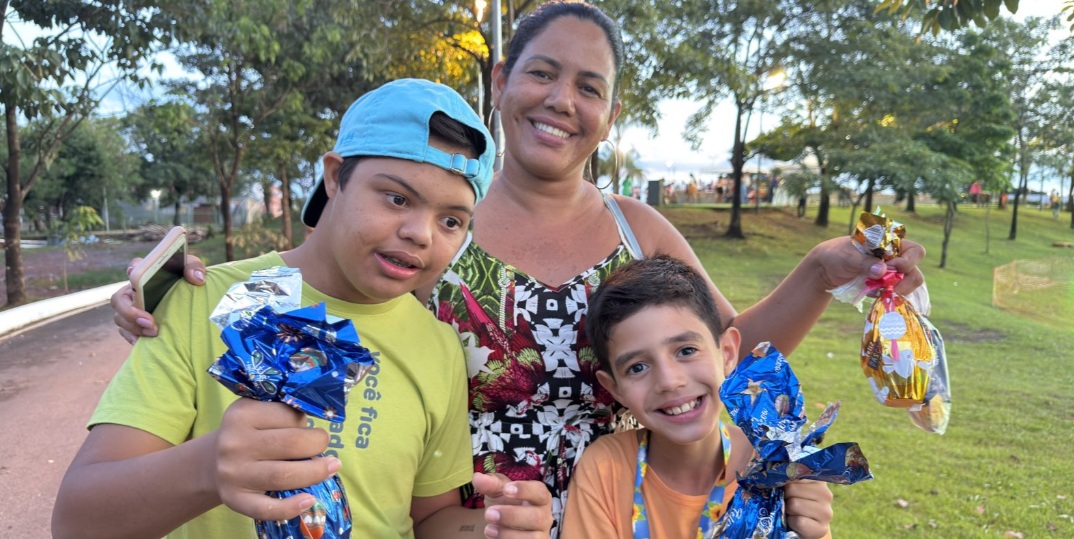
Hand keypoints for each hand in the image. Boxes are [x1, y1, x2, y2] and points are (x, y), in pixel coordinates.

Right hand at [114, 255, 207, 343]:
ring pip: (120, 318)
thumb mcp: (195, 271)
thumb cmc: (190, 282)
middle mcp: (133, 292)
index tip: (135, 277)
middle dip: (130, 312)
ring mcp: (132, 309)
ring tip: (153, 333)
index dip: (132, 271)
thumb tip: (196, 278)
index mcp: (146, 275)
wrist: (193, 305)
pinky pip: (126, 333)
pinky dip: (133, 338)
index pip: (135, 268)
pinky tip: (144, 344)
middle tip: (150, 321)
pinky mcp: (135, 325)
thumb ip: (195, 268)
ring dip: (134, 327)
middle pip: (119, 300)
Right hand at [215, 398, 339, 520]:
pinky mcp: (234, 499)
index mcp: (242, 414)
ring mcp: (233, 473)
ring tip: (332, 467)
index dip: (306, 421)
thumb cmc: (249, 434)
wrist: (214, 462)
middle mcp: (234, 443)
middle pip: (291, 444)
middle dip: (317, 444)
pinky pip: (266, 508)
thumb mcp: (259, 412)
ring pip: (283, 475)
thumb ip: (285, 412)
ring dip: (315, 472)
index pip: (289, 415)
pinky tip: (309, 500)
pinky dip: (291, 507)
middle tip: (324, 444)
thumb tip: (324, 416)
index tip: (309, 426)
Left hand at [472, 473, 552, 538]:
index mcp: (540, 498)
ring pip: (533, 538)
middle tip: (489, 513)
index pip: (540, 491)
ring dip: (509, 534)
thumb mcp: (498, 492)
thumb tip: (477, 477)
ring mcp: (540, 536)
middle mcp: (544, 517)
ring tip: (488, 529)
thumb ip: (491, 484)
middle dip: (512, 516)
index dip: (525, 490)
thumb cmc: (506, 504)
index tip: (506, 489)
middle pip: (537, 517)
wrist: (504, 525)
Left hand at [784, 479, 832, 538]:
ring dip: (788, 510)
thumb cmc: (798, 504)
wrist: (808, 528)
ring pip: (794, 505)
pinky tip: (796, 522)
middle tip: (789, 503)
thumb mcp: (795, 489)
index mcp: (819, 481)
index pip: (794, 474)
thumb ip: (790, 480)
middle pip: (791, 489)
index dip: (785, 483)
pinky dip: (792, 522)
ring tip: (792, 512)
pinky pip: (798, 521)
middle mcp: (826, 494)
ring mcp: (826, 512)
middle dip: (785, 497)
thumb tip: (778, 478)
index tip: (787, 489)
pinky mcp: (822, 528)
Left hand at [810, 236, 925, 296]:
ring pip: (908, 285)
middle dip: (904, 282)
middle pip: (915, 272)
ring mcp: (892, 273)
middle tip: (886, 286)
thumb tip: (882, 271)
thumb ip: (865, 262)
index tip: (889, 267)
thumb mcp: (848, 256)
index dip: (907, 261)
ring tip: (876, 290)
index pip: (915, 251)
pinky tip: (870, 292)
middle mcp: (896, 258)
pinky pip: (894, 294)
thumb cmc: (837, 254)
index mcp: (891, 243)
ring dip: (895, 290)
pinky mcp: (885, 285)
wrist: (826, 268)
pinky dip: (885, 295)